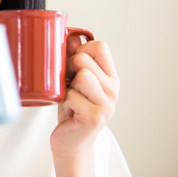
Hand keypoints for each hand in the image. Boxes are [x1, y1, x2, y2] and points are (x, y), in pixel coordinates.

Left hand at [50, 37, 119, 176]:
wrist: (70, 142)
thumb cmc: (71, 108)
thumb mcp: (71, 79)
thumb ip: (72, 57)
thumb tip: (69, 34)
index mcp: (110, 76)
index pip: (100, 45)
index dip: (80, 51)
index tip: (73, 66)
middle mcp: (113, 89)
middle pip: (84, 59)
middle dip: (68, 69)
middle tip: (68, 85)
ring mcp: (107, 104)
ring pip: (81, 76)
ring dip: (67, 87)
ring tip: (70, 98)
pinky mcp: (95, 117)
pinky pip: (71, 95)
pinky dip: (64, 102)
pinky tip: (70, 112)